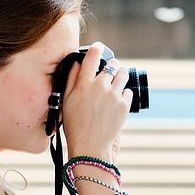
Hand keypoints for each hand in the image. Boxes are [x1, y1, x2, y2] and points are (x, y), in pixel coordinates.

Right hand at [62, 42, 131, 160]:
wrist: (90, 146)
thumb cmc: (75, 125)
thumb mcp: (66, 101)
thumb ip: (71, 79)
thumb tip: (76, 62)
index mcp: (83, 84)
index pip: (92, 56)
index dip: (97, 48)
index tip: (99, 48)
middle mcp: (100, 86)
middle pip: (113, 64)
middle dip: (111, 67)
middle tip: (108, 74)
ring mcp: (113, 95)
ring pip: (123, 74)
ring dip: (120, 77)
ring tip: (114, 86)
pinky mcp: (124, 105)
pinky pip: (128, 91)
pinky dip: (123, 94)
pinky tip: (115, 103)